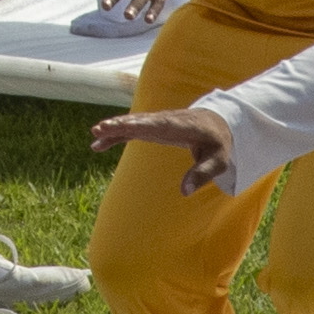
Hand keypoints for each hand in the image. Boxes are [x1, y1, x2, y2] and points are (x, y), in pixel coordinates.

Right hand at [92, 103, 235, 194]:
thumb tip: (184, 192)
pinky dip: (115, 135)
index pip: (156, 124)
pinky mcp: (151, 128)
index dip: (137, 125)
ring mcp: (155, 123)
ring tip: (95, 137)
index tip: (120, 126)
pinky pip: (130, 130)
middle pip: (138, 121)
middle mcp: (163, 120)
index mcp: (179, 125)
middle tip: (99, 129)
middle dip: (119, 125)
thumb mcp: (218, 161)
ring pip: (130, 124)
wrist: (217, 123)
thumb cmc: (218, 143)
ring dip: (113, 129)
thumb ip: (202, 175)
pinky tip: (99, 144)